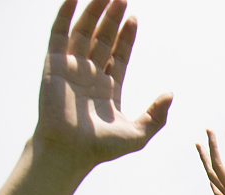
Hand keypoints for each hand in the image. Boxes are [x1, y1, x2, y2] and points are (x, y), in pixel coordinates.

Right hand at [35, 1, 172, 164]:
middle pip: (103, 39)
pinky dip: (66, 15)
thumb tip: (170, 94)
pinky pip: (59, 34)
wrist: (70, 151)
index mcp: (108, 88)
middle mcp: (89, 75)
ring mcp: (71, 68)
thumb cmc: (101, 147)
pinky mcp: (54, 65)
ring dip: (94, 11)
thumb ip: (157, 115)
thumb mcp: (138, 133)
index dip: (126, 36)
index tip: (134, 18)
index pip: (118, 55)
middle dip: (112, 18)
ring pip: (84, 32)